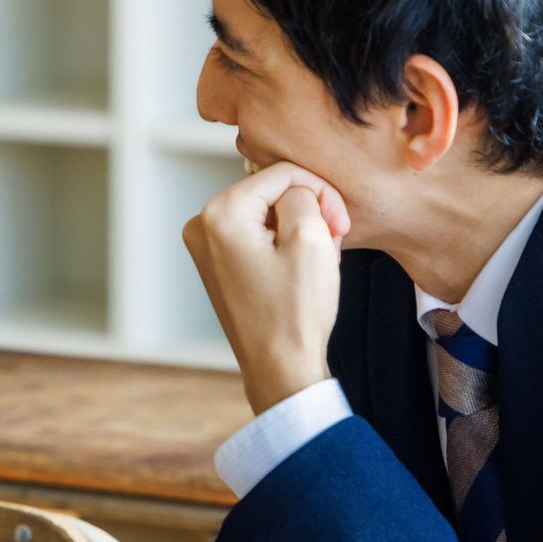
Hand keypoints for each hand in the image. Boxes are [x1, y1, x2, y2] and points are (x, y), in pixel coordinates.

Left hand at [184, 164, 350, 414]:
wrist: (280, 368)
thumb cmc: (294, 313)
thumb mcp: (311, 239)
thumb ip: (303, 195)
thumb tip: (296, 191)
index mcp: (220, 214)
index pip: (282, 173)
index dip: (320, 191)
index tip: (340, 223)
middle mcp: (202, 226)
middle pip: (271, 192)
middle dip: (308, 210)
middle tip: (334, 241)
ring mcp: (206, 248)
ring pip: (267, 214)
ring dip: (299, 229)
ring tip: (320, 259)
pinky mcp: (217, 265)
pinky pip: (257, 236)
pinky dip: (283, 244)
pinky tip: (302, 269)